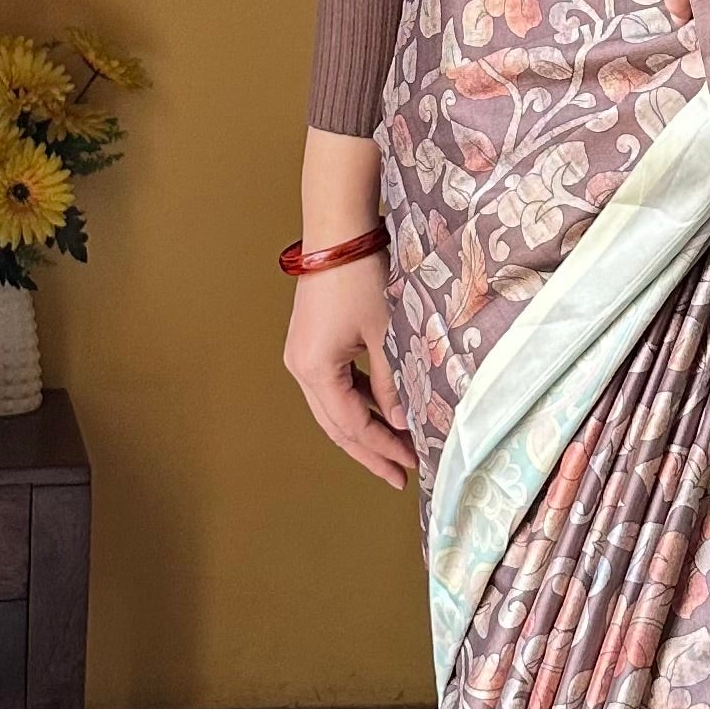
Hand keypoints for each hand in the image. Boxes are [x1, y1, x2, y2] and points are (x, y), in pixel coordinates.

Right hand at [284, 251, 415, 490]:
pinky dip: (357, 402)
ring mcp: (302, 356)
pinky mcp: (310, 343)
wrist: (337, 232)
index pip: (351, 425)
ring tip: (395, 449)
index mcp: (315, 370)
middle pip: (336, 425)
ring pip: (333, 408)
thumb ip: (392, 382)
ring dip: (363, 428)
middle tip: (399, 476)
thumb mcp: (384, 334)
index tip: (409, 467)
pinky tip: (381, 412)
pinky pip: (333, 385)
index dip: (381, 449)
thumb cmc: (361, 277)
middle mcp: (300, 368)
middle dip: (369, 451)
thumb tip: (401, 421)